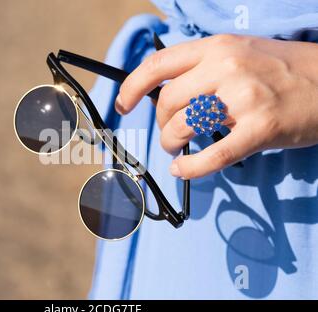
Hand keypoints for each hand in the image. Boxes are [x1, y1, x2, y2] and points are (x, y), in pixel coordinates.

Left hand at [115, 34, 317, 178]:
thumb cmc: (282, 69)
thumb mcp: (240, 53)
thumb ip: (203, 68)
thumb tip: (166, 93)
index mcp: (217, 48)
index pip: (158, 65)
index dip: (132, 87)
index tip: (122, 104)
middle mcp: (227, 68)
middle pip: (167, 103)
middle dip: (160, 124)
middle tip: (169, 134)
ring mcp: (244, 98)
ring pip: (184, 127)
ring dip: (172, 144)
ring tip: (178, 150)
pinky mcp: (260, 128)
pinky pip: (213, 155)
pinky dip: (191, 168)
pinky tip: (182, 170)